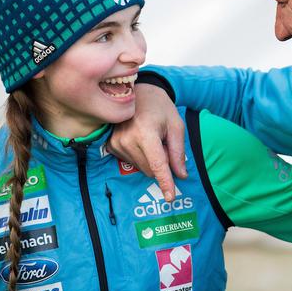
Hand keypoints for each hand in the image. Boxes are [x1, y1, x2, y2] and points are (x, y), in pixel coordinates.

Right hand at [108, 84, 186, 200]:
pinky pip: (131, 162)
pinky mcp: (111, 145)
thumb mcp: (176, 125)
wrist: (137, 92)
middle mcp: (127, 139)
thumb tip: (180, 175)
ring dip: (150, 159)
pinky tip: (140, 140)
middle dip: (162, 163)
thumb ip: (178, 151)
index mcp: (146, 133)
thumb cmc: (160, 107)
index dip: (166, 182)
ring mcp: (116, 143)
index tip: (170, 198)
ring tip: (151, 137)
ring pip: (141, 167)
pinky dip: (140, 156)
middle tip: (163, 142)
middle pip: (151, 169)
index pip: (157, 164)